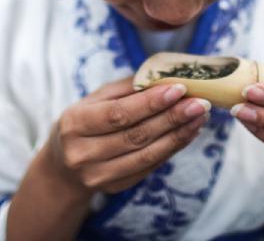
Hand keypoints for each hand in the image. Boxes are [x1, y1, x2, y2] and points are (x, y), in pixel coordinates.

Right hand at [45, 77, 210, 195]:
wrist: (63, 166)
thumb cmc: (83, 122)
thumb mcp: (94, 99)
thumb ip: (126, 88)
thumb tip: (164, 76)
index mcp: (74, 124)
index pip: (118, 114)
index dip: (150, 103)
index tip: (179, 89)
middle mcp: (83, 153)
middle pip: (136, 135)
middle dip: (172, 118)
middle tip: (200, 102)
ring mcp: (99, 175)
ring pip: (147, 154)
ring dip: (178, 134)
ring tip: (200, 116)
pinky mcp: (116, 187)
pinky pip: (150, 166)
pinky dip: (173, 148)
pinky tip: (189, 132)